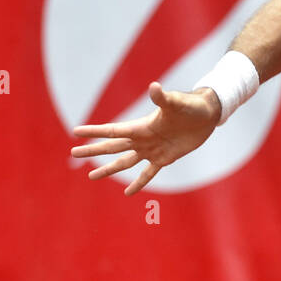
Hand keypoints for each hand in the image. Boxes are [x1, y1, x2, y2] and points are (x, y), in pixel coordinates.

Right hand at [70, 82, 220, 196]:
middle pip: (113, 147)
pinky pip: (148, 173)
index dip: (95, 132)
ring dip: (109, 169)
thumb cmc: (190, 105)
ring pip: (125, 162)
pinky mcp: (165, 158)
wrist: (207, 115)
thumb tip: (154, 87)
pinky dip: (139, 182)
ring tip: (92, 175)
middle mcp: (143, 139)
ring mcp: (152, 149)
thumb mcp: (176, 103)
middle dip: (93, 150)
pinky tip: (128, 192)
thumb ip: (163, 98)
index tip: (75, 132)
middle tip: (73, 153)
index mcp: (141, 127)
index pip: (113, 131)